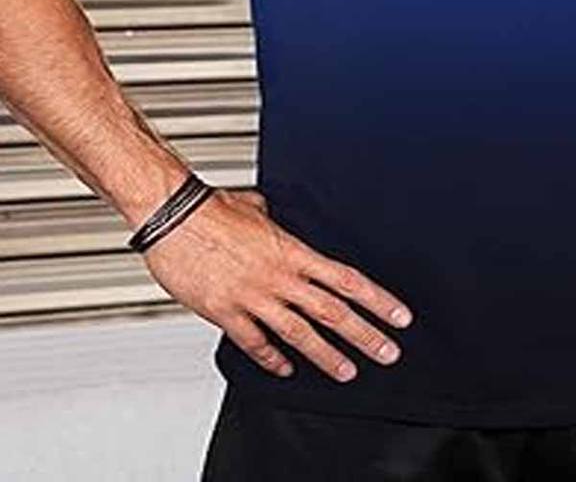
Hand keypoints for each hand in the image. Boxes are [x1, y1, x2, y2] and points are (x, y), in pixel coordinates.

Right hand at [140, 186, 413, 381]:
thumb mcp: (257, 208)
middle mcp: (279, 277)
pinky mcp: (225, 313)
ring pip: (300, 334)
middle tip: (387, 353)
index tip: (398, 315)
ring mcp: (253, 297)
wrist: (174, 216)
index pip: (347, 280)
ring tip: (347, 371)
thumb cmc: (212, 208)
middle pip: (332, 311)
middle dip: (364, 336)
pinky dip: (271, 358)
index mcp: (293, 251)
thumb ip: (273, 220)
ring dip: (327, 355)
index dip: (377, 300)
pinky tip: (285, 368)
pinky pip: (255, 342)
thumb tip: (273, 216)